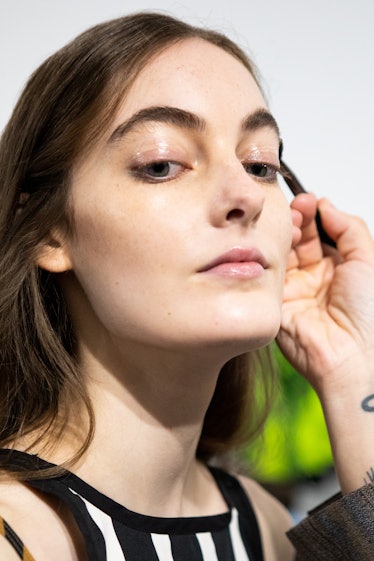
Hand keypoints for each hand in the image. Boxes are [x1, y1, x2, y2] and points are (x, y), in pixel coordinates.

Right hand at [277, 193, 373, 394]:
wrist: (354, 356)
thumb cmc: (370, 315)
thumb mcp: (370, 260)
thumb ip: (348, 227)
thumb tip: (326, 204)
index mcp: (341, 267)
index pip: (320, 231)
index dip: (314, 214)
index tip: (310, 201)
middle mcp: (316, 276)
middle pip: (299, 238)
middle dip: (298, 219)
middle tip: (298, 208)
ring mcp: (295, 287)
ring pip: (283, 251)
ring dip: (286, 233)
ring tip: (292, 224)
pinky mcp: (277, 300)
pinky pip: (268, 272)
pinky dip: (271, 253)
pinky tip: (278, 242)